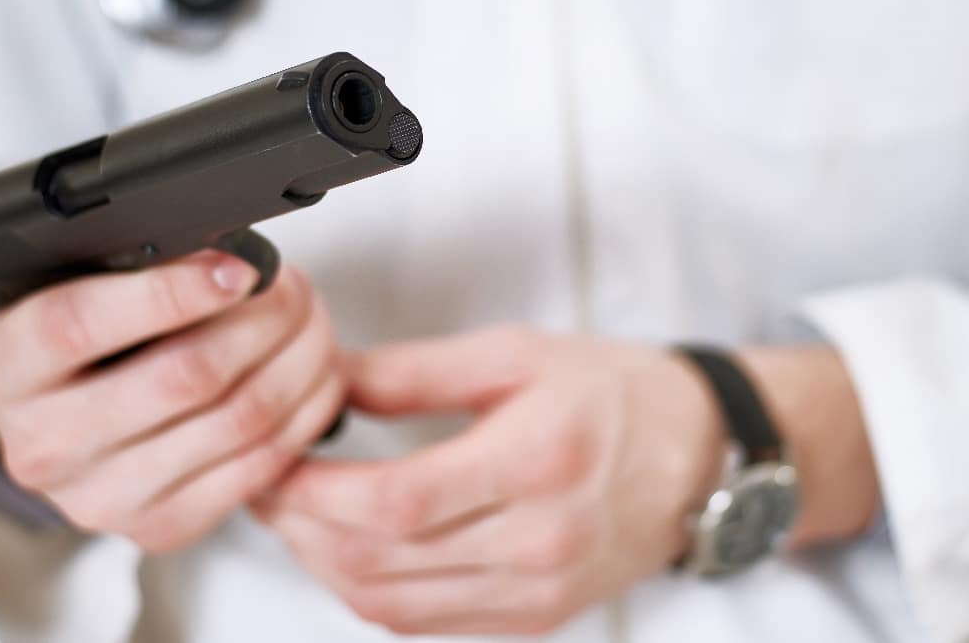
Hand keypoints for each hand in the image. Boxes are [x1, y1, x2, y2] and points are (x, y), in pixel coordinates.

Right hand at [0, 251, 343, 552]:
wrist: (67, 431)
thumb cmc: (83, 348)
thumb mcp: (77, 292)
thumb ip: (132, 271)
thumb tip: (225, 254)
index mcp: (4, 372)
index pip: (80, 323)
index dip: (170, 291)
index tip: (236, 266)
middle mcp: (42, 446)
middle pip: (183, 376)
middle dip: (262, 319)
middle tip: (293, 287)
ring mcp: (100, 499)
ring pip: (236, 420)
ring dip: (297, 361)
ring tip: (312, 324)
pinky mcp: (161, 527)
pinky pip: (259, 465)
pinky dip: (303, 411)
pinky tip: (313, 377)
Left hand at [250, 327, 727, 635]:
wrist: (698, 454)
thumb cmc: (614, 392)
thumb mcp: (517, 353)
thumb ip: (414, 370)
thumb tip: (329, 381)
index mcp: (534, 461)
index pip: (394, 502)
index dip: (313, 492)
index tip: (276, 462)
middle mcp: (538, 541)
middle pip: (379, 562)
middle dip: (301, 527)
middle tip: (270, 481)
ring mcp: (537, 592)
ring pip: (390, 605)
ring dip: (325, 564)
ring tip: (300, 514)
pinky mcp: (536, 618)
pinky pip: (424, 624)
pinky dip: (370, 593)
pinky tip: (352, 550)